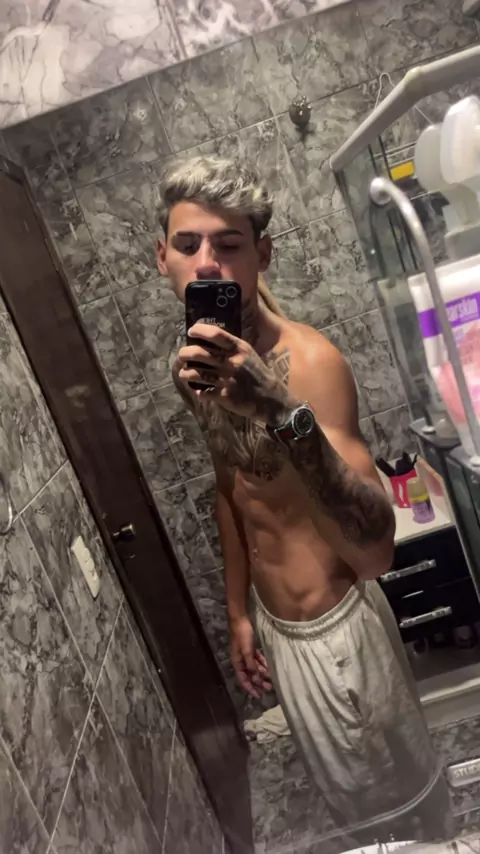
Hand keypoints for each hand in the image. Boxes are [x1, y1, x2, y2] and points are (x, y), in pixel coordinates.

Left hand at [177, 323, 294, 423]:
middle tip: (182, 355)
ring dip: (185, 373)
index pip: (215, 334)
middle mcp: (231, 362)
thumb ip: (232, 348)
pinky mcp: (223, 396)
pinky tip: (199, 390)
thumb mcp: (249, 355)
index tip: (191, 332)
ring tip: (185, 373)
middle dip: (184, 353)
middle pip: (198, 353)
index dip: (199, 331)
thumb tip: (208, 341)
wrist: (271, 399)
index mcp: (239, 349)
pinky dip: (197, 391)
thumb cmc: (258, 374)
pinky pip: (202, 392)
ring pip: (195, 373)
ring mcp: (226, 380)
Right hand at [230, 616, 271, 698]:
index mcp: (237, 661)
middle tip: (269, 687)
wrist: (240, 618)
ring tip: (271, 677)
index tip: (259, 695)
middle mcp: (241, 659)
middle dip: (258, 681)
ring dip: (262, 672)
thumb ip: (251, 665)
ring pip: (254, 666)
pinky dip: (262, 663)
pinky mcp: (250, 647)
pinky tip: (268, 665)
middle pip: (249, 674)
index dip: (250, 688)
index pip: (243, 679)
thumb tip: (256, 679)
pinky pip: (256, 658)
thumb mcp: (247, 651)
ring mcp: (245, 653)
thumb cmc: (242, 634)